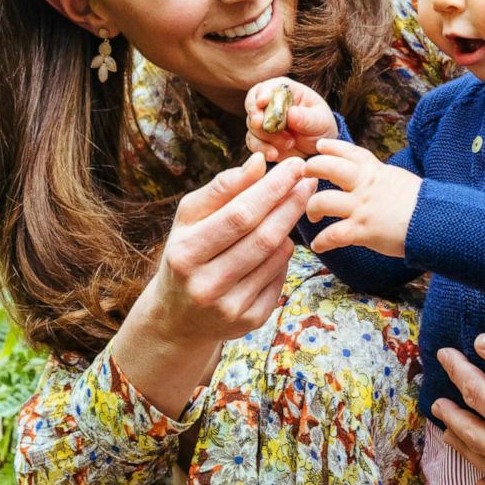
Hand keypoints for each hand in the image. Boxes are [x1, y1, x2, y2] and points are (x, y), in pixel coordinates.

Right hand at [114, 153, 316, 414]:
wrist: (177, 316)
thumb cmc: (186, 252)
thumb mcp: (190, 218)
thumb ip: (222, 188)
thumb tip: (259, 162)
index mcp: (186, 253)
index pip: (240, 215)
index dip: (272, 188)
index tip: (294, 166)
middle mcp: (206, 285)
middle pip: (263, 238)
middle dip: (290, 204)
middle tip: (308, 180)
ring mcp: (230, 308)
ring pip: (276, 258)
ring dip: (289, 228)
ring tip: (292, 207)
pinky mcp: (249, 322)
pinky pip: (279, 278)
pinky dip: (284, 256)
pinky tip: (280, 243)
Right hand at [244, 77, 337, 161]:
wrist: (318, 146)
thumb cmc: (320, 125)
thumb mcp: (320, 120)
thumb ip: (306, 117)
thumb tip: (291, 113)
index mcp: (284, 91)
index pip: (266, 87)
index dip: (262, 94)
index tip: (262, 102)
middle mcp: (269, 104)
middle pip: (252, 106)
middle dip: (255, 116)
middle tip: (260, 124)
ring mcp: (263, 121)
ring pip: (252, 127)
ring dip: (267, 137)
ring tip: (289, 143)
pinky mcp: (260, 139)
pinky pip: (253, 143)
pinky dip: (262, 149)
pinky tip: (274, 154)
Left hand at [302, 139, 420, 257]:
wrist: (435, 221)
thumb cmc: (422, 204)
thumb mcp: (399, 180)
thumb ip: (381, 178)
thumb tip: (374, 178)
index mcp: (376, 172)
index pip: (350, 152)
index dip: (332, 147)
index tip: (320, 146)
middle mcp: (365, 186)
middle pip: (329, 168)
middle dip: (312, 168)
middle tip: (304, 174)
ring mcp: (361, 208)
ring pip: (323, 201)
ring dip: (312, 208)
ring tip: (312, 215)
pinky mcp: (362, 230)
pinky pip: (333, 235)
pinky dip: (322, 241)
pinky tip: (318, 245)